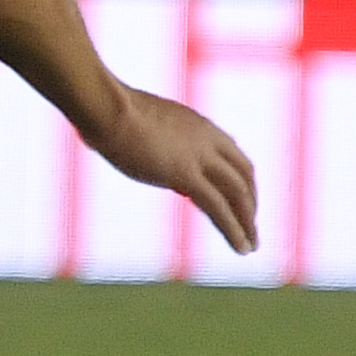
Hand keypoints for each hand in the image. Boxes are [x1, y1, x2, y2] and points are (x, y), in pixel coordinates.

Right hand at [85, 87, 258, 256]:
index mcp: (197, 124)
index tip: (237, 195)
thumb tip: (129, 141)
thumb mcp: (138, 120)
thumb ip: (147, 133)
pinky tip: (240, 248)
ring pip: (238, 194)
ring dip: (247, 222)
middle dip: (249, 201)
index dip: (238, 177)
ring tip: (250, 245)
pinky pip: (218, 208)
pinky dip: (234, 229)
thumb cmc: (107, 109)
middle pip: (243, 174)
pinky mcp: (186, 176)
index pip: (231, 152)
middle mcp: (208, 139)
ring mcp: (199, 157)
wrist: (104, 107)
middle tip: (249, 223)